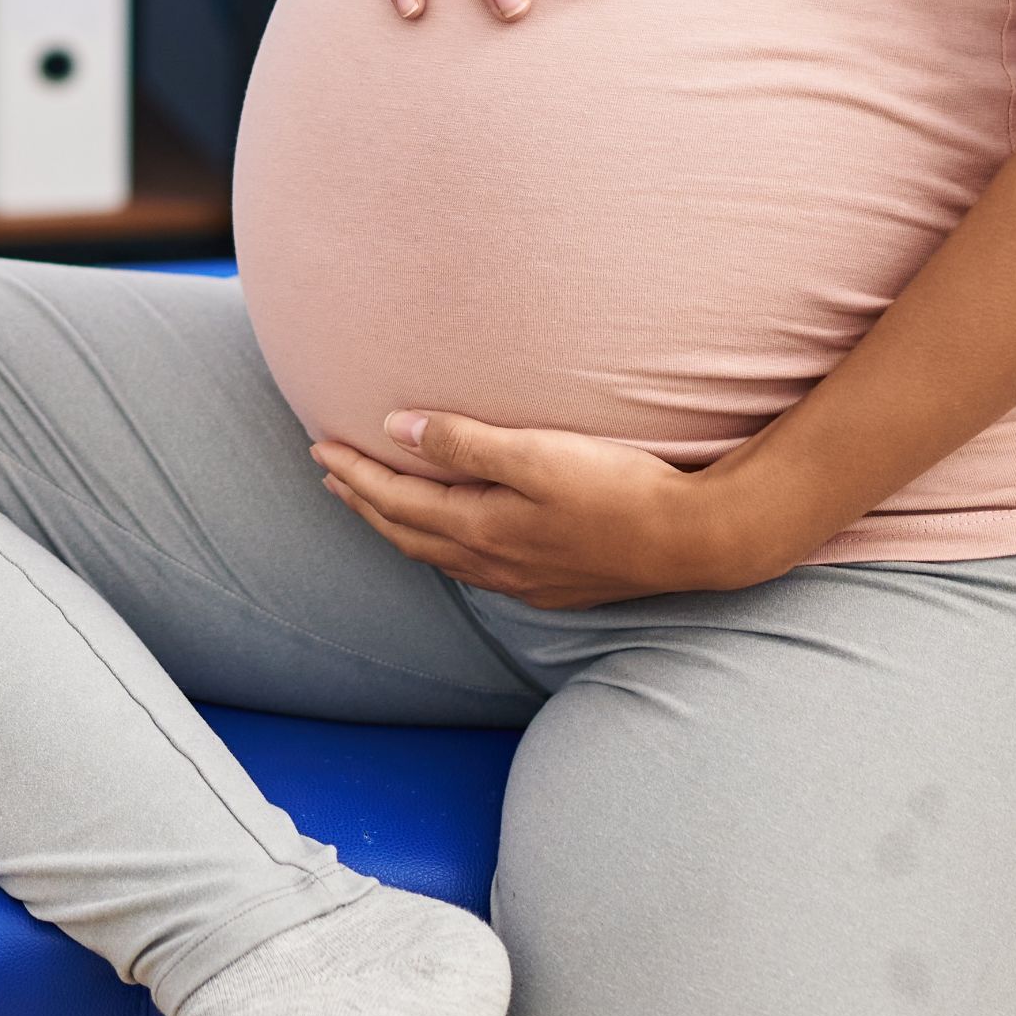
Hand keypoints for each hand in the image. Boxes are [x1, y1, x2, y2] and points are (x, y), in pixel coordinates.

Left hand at [312, 412, 789, 608]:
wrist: (695, 539)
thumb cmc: (617, 489)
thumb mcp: (534, 454)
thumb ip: (462, 442)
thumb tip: (396, 430)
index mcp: (480, 528)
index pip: (395, 499)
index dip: (354, 472)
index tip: (319, 445)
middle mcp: (492, 563)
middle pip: (407, 533)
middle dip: (363, 501)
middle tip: (330, 475)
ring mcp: (523, 581)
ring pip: (438, 555)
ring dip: (399, 527)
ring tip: (376, 506)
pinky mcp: (554, 586)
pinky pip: (473, 569)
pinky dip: (442, 548)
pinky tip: (455, 541)